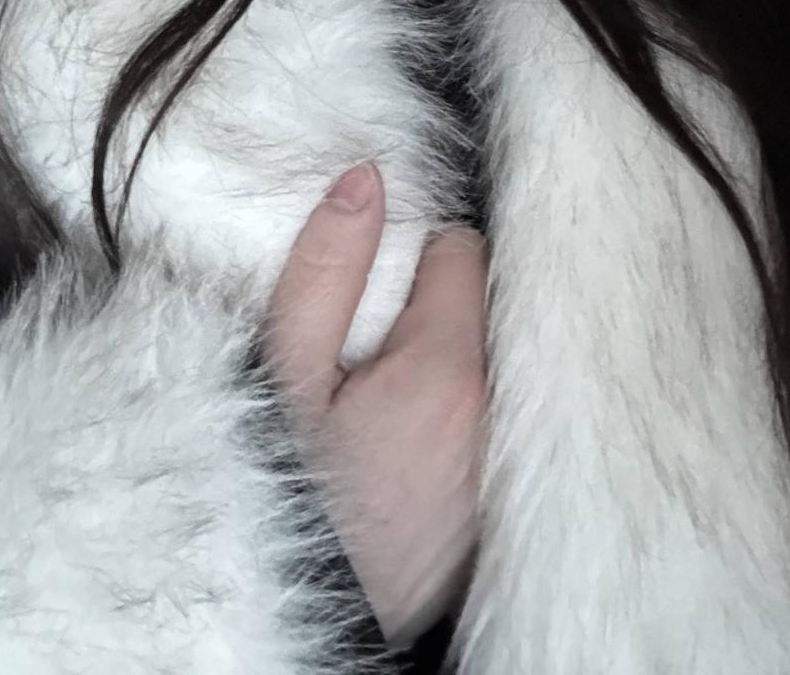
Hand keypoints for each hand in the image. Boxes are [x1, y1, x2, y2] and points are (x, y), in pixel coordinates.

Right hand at [261, 164, 488, 648]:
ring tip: (391, 393)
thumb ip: (326, 269)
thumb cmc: (281, 490)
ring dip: (454, 355)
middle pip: (485, 301)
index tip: (368, 293)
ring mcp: (507, 458)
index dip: (410, 255)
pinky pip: (501, 412)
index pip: (462, 250)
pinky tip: (416, 437)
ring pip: (494, 354)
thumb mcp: (283, 373)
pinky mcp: (503, 499)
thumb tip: (365, 179)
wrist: (295, 611)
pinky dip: (467, 408)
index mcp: (446, 369)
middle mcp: (498, 409)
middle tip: (374, 344)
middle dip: (435, 304)